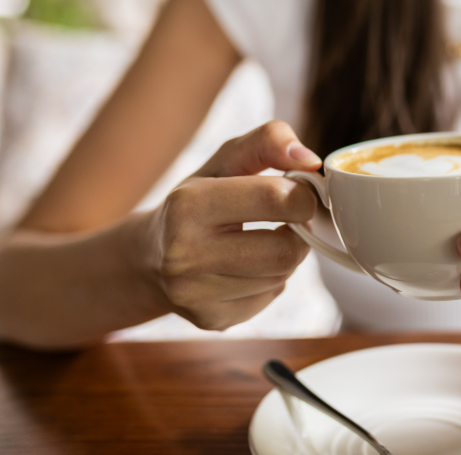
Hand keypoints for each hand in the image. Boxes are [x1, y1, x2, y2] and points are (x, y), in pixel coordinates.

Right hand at [146, 121, 321, 330]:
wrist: (149, 255)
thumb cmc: (197, 200)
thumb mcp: (226, 160)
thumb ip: (268, 142)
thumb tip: (311, 160)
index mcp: (189, 204)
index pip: (278, 199)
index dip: (303, 195)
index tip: (296, 191)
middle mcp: (185, 254)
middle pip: (287, 250)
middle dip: (298, 232)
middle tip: (285, 220)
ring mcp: (196, 294)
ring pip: (282, 276)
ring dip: (285, 256)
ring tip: (259, 241)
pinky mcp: (211, 319)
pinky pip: (270, 297)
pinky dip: (270, 280)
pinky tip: (245, 267)